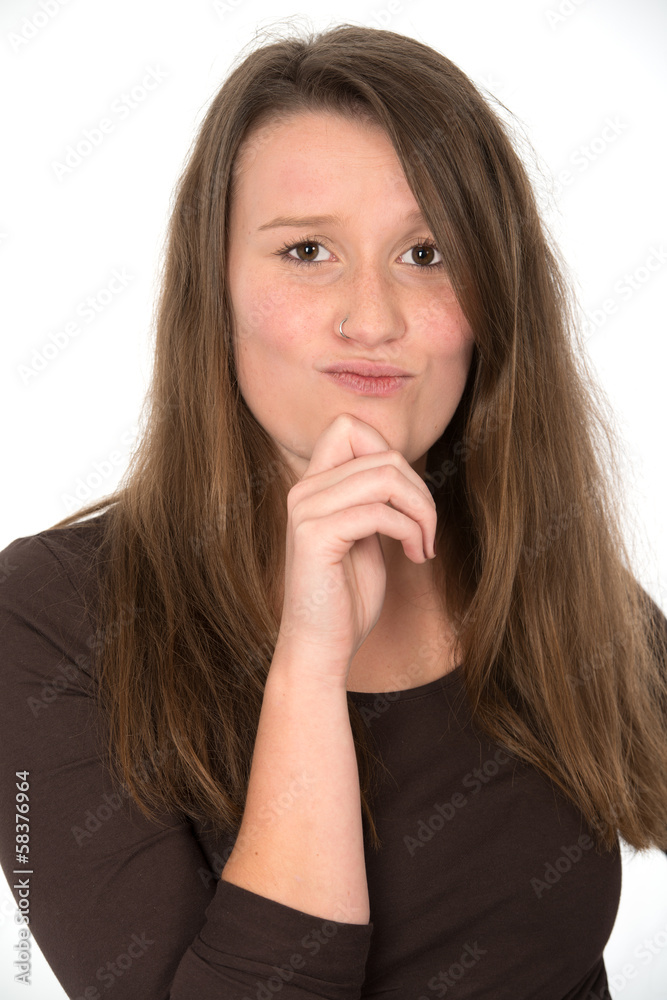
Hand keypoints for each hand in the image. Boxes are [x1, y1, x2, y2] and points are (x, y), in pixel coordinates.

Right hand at [274, 413, 436, 685]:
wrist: (320, 649)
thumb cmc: (347, 598)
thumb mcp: (365, 536)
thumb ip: (373, 499)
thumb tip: (401, 468)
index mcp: (313, 486)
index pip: (349, 426)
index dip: (389, 451)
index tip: (407, 498)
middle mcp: (303, 491)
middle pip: (381, 453)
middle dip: (420, 489)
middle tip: (428, 531)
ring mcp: (305, 511)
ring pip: (385, 476)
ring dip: (421, 510)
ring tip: (425, 544)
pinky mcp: (315, 536)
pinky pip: (380, 511)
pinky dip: (409, 531)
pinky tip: (414, 556)